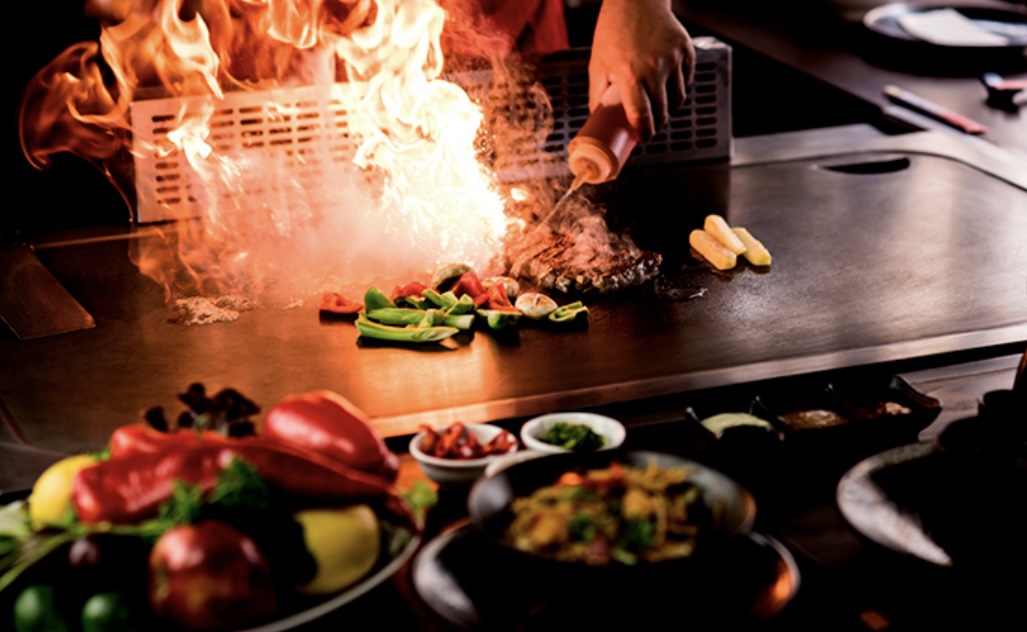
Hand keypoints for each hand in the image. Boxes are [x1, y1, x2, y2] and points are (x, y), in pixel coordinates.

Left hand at [588, 0, 694, 141]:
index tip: (641, 137)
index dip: (643, 133)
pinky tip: (665, 87)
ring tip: (655, 105)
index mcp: (630, 73)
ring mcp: (673, 59)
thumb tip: (599, 120)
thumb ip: (597, 94)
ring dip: (668, 109)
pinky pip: (686, 82)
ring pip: (678, 100)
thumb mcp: (597, 63)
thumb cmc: (614, 30)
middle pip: (662, 113)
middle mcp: (655, 67)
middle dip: (655, 125)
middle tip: (647, 126)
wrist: (636, 0)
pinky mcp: (686, 51)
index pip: (642, 116)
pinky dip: (678, 89)